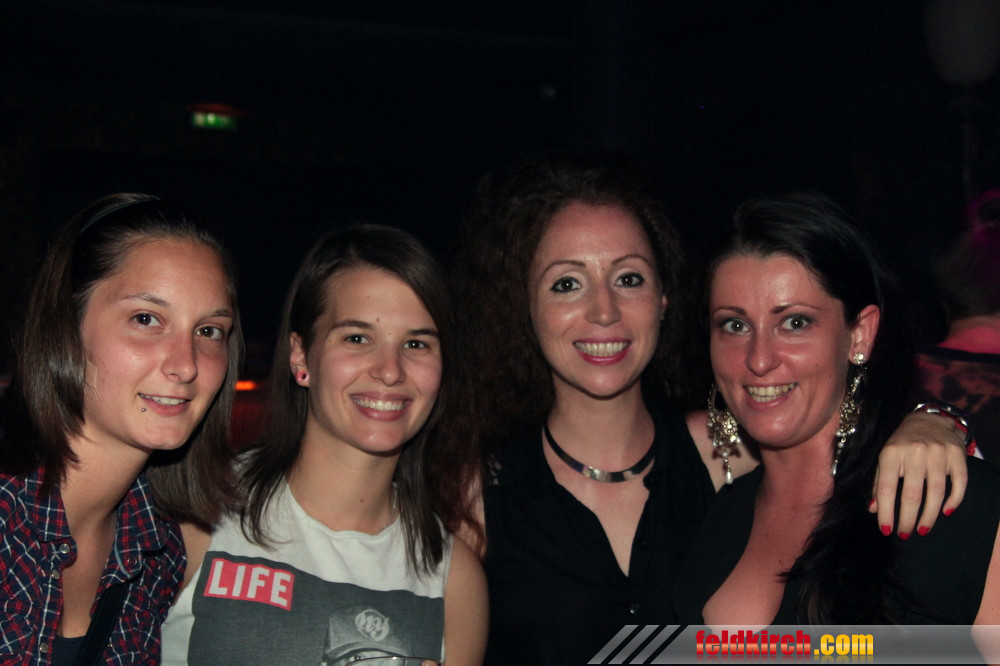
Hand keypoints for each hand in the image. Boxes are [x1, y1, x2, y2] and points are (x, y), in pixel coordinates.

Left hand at [870, 411, 967, 537]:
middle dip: (907, 519)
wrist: (927, 420)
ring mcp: (938, 452)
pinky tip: (945, 512)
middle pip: (912, 494)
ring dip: (929, 516)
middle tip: (905, 534)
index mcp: (891, 452)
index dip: (886, 512)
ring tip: (922, 529)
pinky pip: (959, 483)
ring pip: (936, 492)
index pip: (887, 488)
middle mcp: (915, 451)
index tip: (887, 530)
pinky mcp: (957, 454)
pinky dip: (954, 501)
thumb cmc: (901, 444)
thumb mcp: (885, 458)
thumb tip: (873, 510)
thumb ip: (879, 483)